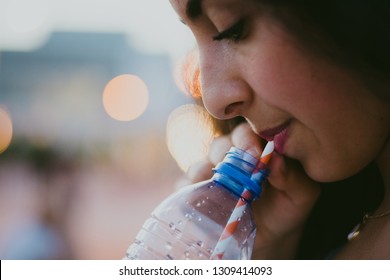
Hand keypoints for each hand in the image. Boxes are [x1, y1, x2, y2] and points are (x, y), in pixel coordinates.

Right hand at [178, 122, 319, 258]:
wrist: (269, 238)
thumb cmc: (286, 208)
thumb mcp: (300, 194)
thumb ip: (293, 176)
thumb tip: (276, 160)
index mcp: (253, 149)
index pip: (245, 133)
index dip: (247, 139)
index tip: (255, 154)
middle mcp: (228, 159)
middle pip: (219, 146)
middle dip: (225, 155)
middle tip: (237, 172)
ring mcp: (209, 177)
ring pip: (198, 166)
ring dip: (205, 175)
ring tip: (219, 191)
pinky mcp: (194, 196)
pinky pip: (184, 189)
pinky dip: (188, 193)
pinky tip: (201, 202)